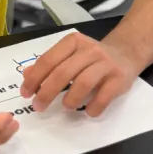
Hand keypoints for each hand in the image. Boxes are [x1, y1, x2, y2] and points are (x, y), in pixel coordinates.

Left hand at [19, 32, 136, 116]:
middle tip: (39, 106)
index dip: (34, 79)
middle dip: (46, 92)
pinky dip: (92, 107)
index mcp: (73, 42)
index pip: (48, 60)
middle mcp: (89, 50)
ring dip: (70, 99)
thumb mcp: (69, 54)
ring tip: (65, 107)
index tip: (26, 93)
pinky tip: (87, 111)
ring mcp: (106, 64)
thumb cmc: (91, 57)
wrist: (125, 53)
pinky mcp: (119, 79)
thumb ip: (49, 64)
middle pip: (63, 73)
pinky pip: (103, 97)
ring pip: (83, 83)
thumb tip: (27, 75)